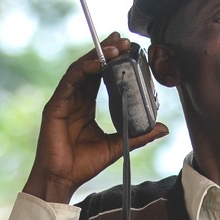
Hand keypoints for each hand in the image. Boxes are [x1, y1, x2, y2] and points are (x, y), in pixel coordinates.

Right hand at [23, 33, 169, 203]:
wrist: (63, 179)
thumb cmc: (85, 164)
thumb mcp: (118, 145)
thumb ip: (139, 135)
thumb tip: (163, 128)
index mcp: (86, 106)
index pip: (99, 77)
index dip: (112, 62)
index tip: (128, 49)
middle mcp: (74, 99)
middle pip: (89, 67)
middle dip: (106, 51)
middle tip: (124, 40)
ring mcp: (63, 100)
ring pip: (80, 69)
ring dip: (97, 56)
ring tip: (115, 47)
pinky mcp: (55, 105)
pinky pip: (70, 80)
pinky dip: (84, 69)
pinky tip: (98, 62)